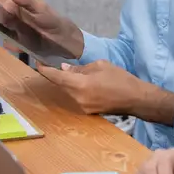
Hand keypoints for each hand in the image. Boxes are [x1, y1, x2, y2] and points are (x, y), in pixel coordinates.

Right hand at [0, 0, 83, 56]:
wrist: (65, 41)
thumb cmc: (53, 21)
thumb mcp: (41, 9)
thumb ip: (26, 2)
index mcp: (19, 5)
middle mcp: (14, 17)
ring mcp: (15, 30)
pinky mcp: (19, 43)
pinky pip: (9, 42)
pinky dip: (9, 43)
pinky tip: (13, 43)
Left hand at [37, 60, 173, 121]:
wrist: (137, 99)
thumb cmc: (120, 79)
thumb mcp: (100, 66)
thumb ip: (80, 69)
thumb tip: (65, 69)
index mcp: (80, 85)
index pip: (56, 78)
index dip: (44, 70)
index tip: (37, 62)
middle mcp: (78, 99)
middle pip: (61, 85)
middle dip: (56, 75)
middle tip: (51, 62)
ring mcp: (83, 107)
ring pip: (69, 91)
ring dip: (67, 82)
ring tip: (70, 71)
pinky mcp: (88, 111)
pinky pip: (77, 97)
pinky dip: (75, 88)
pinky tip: (81, 82)